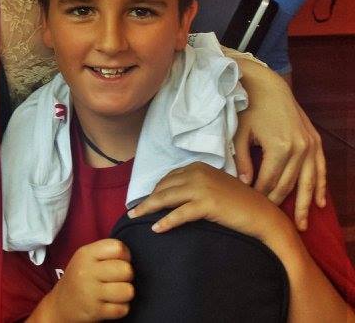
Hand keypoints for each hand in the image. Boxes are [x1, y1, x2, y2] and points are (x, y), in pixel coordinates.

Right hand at [42, 239, 133, 321]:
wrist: (62, 304)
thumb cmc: (81, 277)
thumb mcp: (87, 258)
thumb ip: (106, 252)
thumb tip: (130, 256)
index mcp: (85, 254)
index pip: (118, 248)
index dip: (124, 257)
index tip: (116, 263)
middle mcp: (86, 271)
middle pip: (126, 270)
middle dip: (126, 277)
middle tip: (115, 280)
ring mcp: (90, 292)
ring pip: (128, 291)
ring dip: (124, 294)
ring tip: (113, 293)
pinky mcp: (95, 311)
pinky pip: (123, 309)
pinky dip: (120, 308)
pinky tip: (110, 304)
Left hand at [128, 162, 287, 241]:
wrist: (262, 215)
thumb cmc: (239, 203)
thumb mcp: (214, 187)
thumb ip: (194, 186)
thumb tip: (172, 195)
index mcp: (198, 167)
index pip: (168, 178)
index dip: (155, 190)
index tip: (144, 200)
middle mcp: (197, 173)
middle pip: (163, 187)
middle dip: (147, 200)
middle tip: (134, 211)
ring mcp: (202, 187)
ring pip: (166, 198)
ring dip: (147, 209)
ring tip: (135, 217)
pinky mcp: (207, 204)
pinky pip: (179, 213)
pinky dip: (165, 221)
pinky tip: (156, 229)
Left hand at [233, 62, 325, 230]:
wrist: (269, 87)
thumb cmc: (249, 108)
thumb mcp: (240, 133)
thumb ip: (242, 159)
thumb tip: (245, 184)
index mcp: (280, 148)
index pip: (269, 181)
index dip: (260, 196)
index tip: (252, 207)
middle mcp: (300, 149)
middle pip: (288, 185)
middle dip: (278, 203)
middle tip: (271, 220)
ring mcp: (310, 145)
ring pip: (308, 182)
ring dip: (304, 204)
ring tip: (301, 225)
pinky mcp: (315, 141)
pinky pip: (321, 169)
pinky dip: (320, 186)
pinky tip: (319, 203)